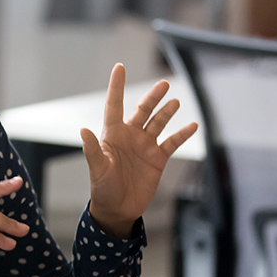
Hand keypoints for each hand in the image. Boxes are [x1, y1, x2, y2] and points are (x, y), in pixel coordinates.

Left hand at [81, 63, 197, 237]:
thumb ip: (92, 150)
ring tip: (175, 101)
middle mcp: (130, 136)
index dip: (116, 86)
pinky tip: (192, 125)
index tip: (120, 67)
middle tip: (163, 84)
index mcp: (113, 134)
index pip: (114, 104)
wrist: (118, 209)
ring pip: (158, 123)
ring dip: (167, 112)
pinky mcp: (158, 159)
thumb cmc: (102, 188)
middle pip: (142, 110)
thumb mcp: (97, 169)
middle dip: (153, 97)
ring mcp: (145, 146)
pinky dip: (183, 134)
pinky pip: (172, 142)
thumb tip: (83, 130)